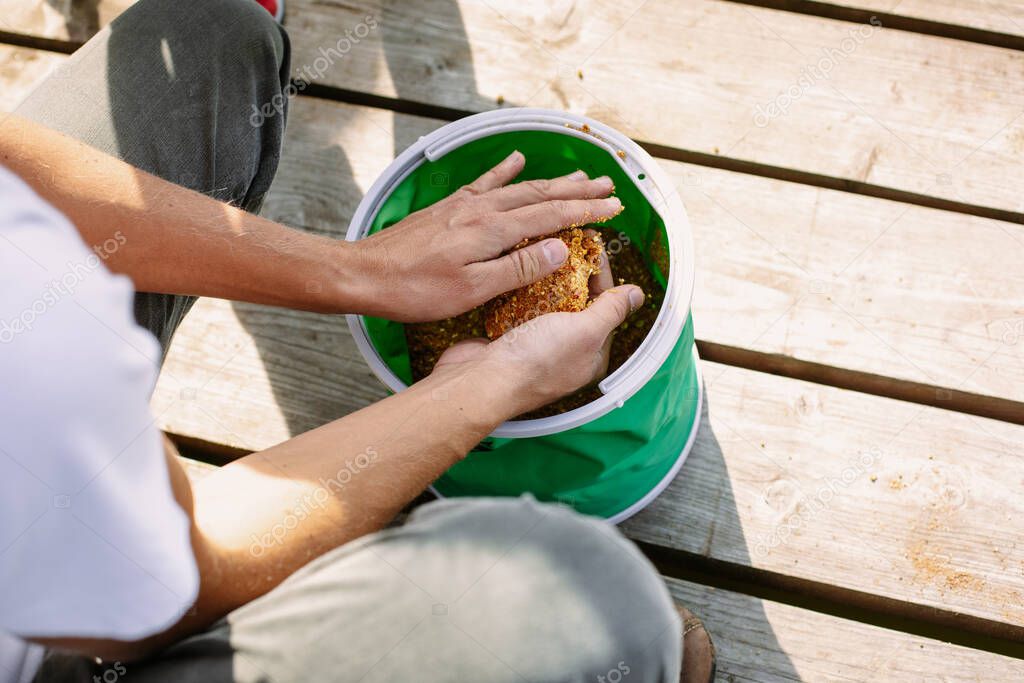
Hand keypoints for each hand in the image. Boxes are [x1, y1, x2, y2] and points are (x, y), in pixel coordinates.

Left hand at [349, 151, 620, 321]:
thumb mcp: (472, 290)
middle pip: (539, 194)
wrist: (364, 274)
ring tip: (578, 175)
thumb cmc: (415, 290)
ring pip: (517, 186)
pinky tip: (516, 159)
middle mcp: (480, 209)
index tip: (613, 207)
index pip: (550, 216)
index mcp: (491, 230)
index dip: (584, 211)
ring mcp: (462, 205)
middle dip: (577, 191)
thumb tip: (559, 250)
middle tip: (608, 186)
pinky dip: (504, 170)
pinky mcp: (447, 208)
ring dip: (551, 180)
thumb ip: (517, 268)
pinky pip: (484, 183)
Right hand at [432, 245, 644, 415]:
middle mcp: (567, 351)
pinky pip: (522, 307)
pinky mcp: (511, 338)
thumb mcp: (585, 331)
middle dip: (574, 272)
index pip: (606, 306)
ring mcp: (538, 345)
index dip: (601, 273)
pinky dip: (523, 288)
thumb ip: (611, 311)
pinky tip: (522, 269)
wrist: (481, 379)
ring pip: (548, 303)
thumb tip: (638, 294)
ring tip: (546, 248)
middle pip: (578, 302)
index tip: (592, 245)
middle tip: (569, 242)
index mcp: (592, 354)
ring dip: (548, 277)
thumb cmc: (536, 361)